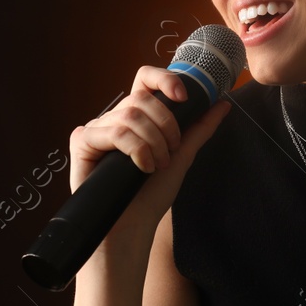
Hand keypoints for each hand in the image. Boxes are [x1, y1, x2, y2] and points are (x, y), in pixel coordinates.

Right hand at [69, 65, 232, 240]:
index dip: (165, 79)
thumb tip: (223, 104)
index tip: (183, 98)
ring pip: (130, 115)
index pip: (145, 79)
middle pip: (141, 98)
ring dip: (153, 143)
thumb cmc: (152, 195)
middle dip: (165, 126)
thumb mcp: (182, 156)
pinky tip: (141, 168)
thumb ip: (199, 128)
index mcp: (137, 116)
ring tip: (156, 166)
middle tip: (170, 153)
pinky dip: (135, 150)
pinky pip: (113, 132)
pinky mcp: (82, 142)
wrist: (133, 226)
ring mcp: (97, 129)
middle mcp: (115, 118)